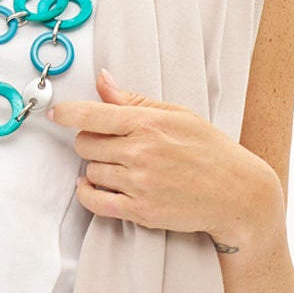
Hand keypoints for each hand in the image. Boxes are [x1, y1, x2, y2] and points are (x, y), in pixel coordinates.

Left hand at [45, 66, 281, 244]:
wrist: (237, 193)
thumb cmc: (210, 150)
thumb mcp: (178, 115)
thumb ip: (135, 101)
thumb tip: (103, 80)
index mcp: (149, 124)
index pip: (92, 115)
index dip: (67, 113)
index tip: (55, 113)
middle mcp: (141, 153)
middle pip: (85, 145)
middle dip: (90, 142)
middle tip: (109, 144)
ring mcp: (139, 184)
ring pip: (90, 172)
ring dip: (96, 169)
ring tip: (119, 166)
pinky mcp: (140, 211)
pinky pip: (94, 202)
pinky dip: (87, 193)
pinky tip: (93, 187)